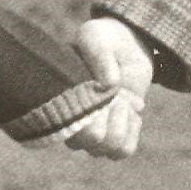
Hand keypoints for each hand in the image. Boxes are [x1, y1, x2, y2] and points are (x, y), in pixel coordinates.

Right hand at [66, 15, 154, 159]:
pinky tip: (131, 110)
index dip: (90, 113)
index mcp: (58, 103)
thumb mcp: (95, 37)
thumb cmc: (101, 40)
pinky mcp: (116, 133)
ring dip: (122, 122)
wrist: (125, 44)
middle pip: (93, 143)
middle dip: (110, 114)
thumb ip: (99, 56)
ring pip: (109, 150)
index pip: (69, 129)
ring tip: (123, 100)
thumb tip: (110, 85)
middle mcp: (73, 124)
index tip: (98, 89)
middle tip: (114, 94)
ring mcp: (94, 133)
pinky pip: (123, 152)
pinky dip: (132, 131)